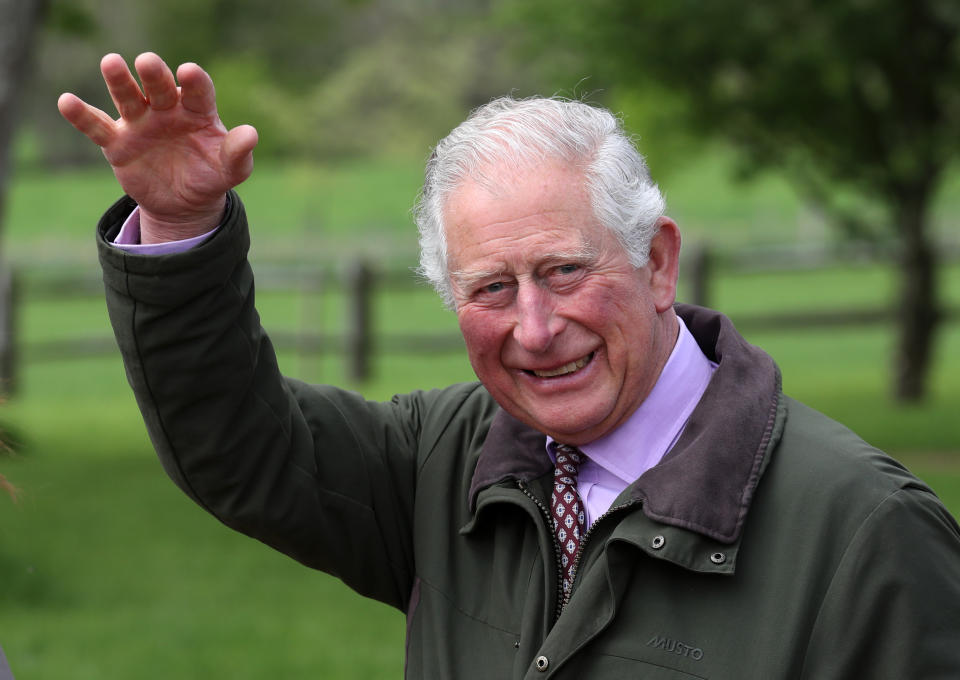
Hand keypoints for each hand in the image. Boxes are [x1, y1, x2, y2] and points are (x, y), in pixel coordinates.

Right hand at [58, 52, 257, 242]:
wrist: (185, 203)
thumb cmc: (211, 176)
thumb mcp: (231, 170)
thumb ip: (238, 153)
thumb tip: (251, 134)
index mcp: (197, 111)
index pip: (197, 91)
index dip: (194, 81)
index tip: (189, 73)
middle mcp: (167, 110)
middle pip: (160, 88)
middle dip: (154, 75)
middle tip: (147, 61)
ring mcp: (140, 124)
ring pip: (128, 98)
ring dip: (119, 81)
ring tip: (111, 62)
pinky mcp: (118, 143)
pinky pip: (97, 127)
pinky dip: (82, 115)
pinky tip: (66, 101)